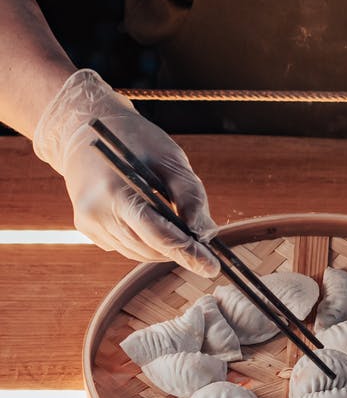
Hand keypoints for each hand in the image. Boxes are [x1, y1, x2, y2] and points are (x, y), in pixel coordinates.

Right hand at [33, 69, 219, 276]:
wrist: (83, 130)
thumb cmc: (134, 140)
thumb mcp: (169, 158)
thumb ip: (190, 196)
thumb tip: (205, 233)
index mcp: (115, 191)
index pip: (157, 234)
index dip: (187, 253)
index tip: (211, 268)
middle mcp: (96, 212)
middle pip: (148, 248)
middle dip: (179, 252)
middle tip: (204, 252)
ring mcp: (88, 222)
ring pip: (137, 252)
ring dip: (163, 249)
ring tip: (182, 236)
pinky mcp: (86, 226)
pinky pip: (124, 246)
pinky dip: (145, 242)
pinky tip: (151, 224)